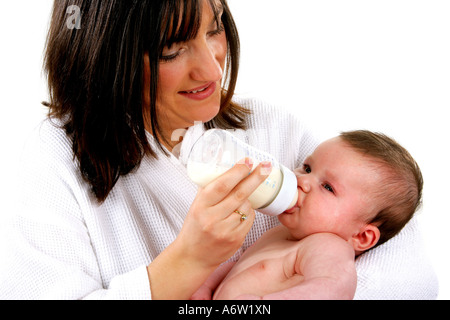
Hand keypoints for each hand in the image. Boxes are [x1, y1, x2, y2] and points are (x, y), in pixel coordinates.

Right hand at [148, 160, 271, 298]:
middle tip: (266, 166)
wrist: (194, 256)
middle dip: (255, 177)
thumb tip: (227, 166)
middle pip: (240, 194)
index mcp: (201, 206)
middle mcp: (213, 218)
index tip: (248, 161)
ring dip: (247, 199)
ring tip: (237, 201)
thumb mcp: (196, 205)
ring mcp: (225, 231)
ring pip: (247, 206)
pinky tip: (238, 214)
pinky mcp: (236, 240)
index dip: (237, 171)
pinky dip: (247, 212)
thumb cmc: (195, 226)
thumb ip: (210, 188)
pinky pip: (250, 219)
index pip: (222, 185)